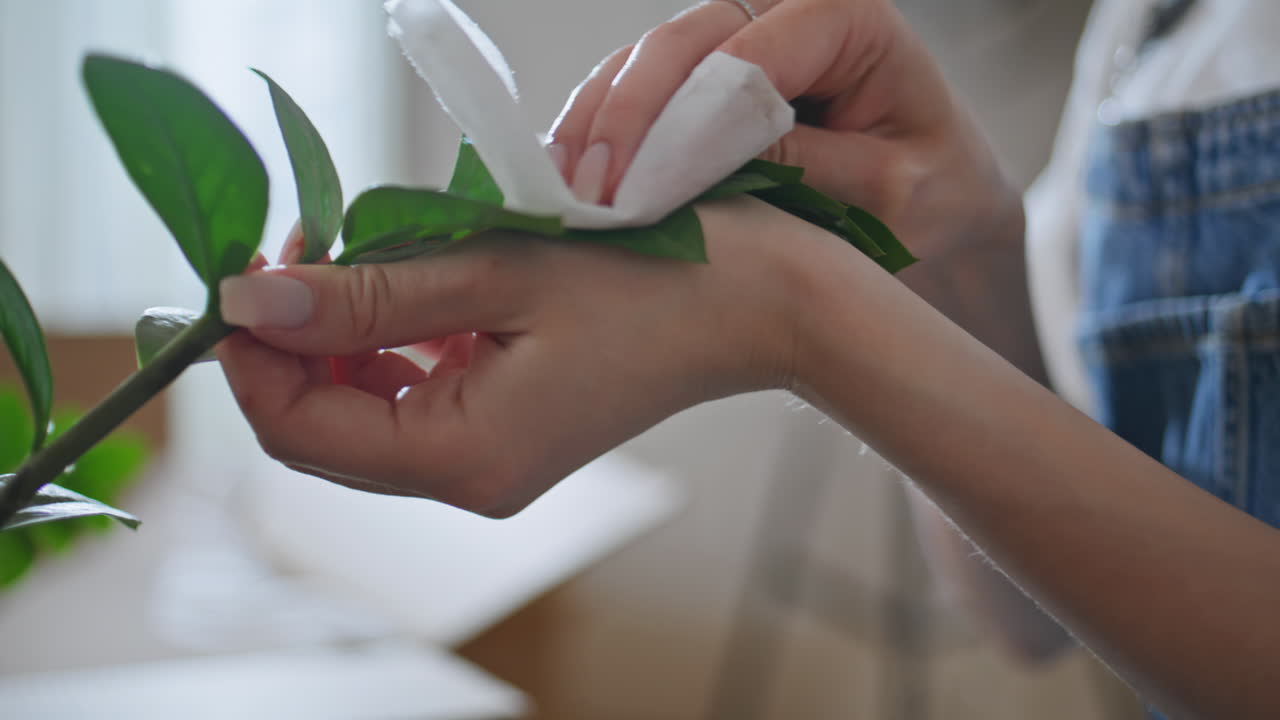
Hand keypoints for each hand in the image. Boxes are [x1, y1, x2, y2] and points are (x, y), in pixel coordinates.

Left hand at [216, 198, 832, 515]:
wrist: (759, 303)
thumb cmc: (653, 280)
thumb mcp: (498, 272)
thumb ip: (368, 295)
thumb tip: (249, 306)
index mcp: (464, 458)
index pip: (300, 433)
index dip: (251, 358)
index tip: (248, 268)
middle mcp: (469, 478)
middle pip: (323, 430)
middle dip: (292, 342)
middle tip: (302, 245)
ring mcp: (490, 459)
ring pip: (362, 413)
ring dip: (339, 336)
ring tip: (356, 252)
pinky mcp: (507, 429)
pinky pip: (413, 397)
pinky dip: (390, 342)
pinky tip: (409, 282)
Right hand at [548, 0, 1019, 261]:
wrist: (939, 209)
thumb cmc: (933, 197)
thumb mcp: (889, 190)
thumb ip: (810, 166)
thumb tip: (709, 157)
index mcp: (845, 16)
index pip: (745, 56)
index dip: (683, 120)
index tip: (638, 188)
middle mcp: (783, 9)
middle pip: (681, 45)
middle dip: (627, 118)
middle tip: (590, 192)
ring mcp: (739, 37)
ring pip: (646, 62)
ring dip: (600, 125)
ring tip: (567, 192)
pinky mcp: (706, 76)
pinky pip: (641, 90)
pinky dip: (603, 132)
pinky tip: (572, 176)